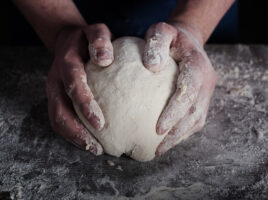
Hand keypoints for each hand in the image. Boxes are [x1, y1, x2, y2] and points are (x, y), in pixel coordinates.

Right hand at [45, 24, 113, 154]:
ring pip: (56, 119)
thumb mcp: (95, 30)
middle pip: (59, 111)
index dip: (84, 105)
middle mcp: (55, 80)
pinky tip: (89, 141)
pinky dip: (72, 134)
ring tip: (95, 150)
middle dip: (77, 132)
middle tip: (98, 148)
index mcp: (66, 63)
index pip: (73, 86)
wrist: (67, 41)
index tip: (101, 123)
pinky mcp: (55, 99)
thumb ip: (100, 39)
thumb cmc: (86, 39)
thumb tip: (105, 60)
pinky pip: (59, 119)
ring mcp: (53, 91)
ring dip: (74, 137)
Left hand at [143, 22, 216, 154]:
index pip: (189, 92)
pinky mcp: (202, 98)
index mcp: (197, 64)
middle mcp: (206, 80)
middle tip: (158, 148)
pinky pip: (196, 119)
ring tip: (160, 149)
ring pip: (197, 119)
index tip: (158, 129)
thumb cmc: (170, 37)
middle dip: (176, 133)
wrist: (186, 40)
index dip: (176, 112)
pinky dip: (183, 132)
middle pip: (195, 112)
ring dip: (179, 137)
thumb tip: (151, 66)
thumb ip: (156, 43)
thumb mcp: (161, 31)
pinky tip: (167, 139)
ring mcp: (206, 91)